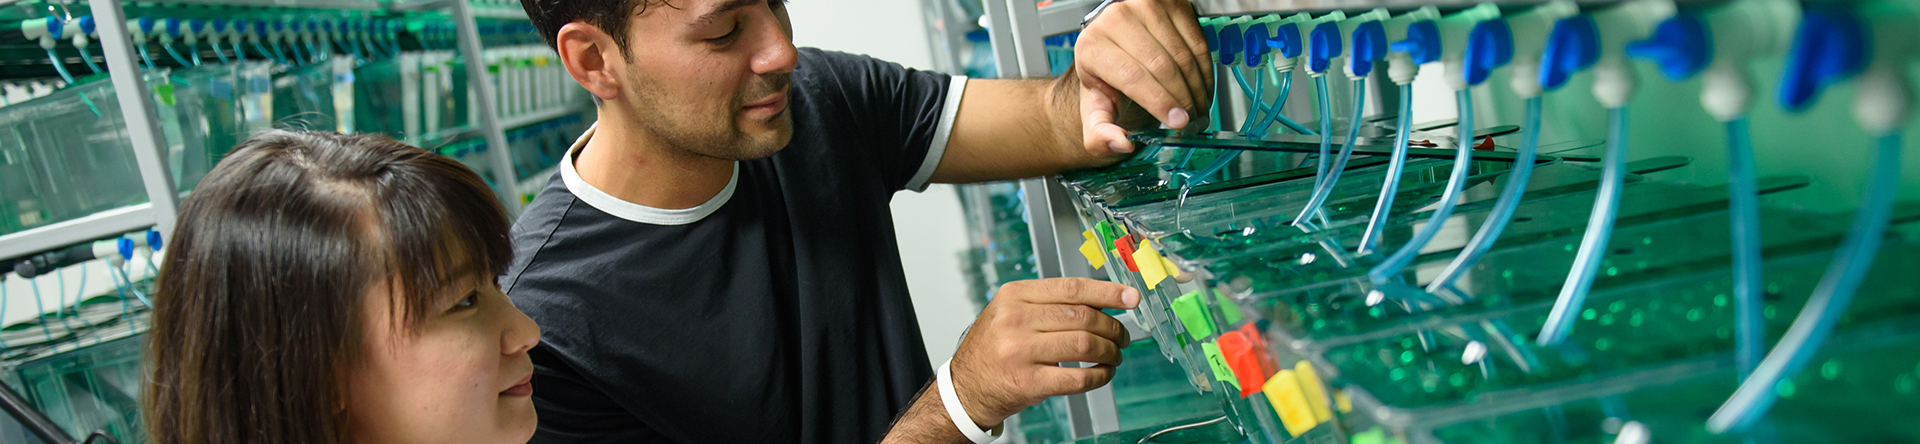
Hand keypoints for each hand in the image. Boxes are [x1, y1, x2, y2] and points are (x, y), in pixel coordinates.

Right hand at [948, 278, 1138, 428]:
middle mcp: (1015, 319)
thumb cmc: (994, 348)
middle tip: (1122, 336)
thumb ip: (1049, 303)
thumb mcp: (1010, 312)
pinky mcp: (1028, 382)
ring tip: (1114, 355)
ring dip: (1109, 352)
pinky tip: (1103, 374)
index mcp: (1014, 295)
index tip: (1130, 298)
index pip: (1071, 288)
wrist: (965, 387)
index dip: (1107, 292)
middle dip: (1113, 327)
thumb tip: (1102, 303)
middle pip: (1083, 317)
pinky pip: (1078, 378)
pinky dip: (1099, 376)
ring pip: (1085, 345)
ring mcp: (1020, 351)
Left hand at [1073, 0, 1214, 155]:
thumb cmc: (1105, 77)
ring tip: (1199, 110)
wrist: (1113, 45)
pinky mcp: (1171, 3)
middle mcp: (1116, 19)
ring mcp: (1145, 6)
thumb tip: (1120, 143)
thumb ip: (1099, 133)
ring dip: (1197, 88)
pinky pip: (1198, 42)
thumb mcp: (1095, 108)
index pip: (1132, 76)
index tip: (1178, 122)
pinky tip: (1202, 89)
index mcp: (1092, 45)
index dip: (1160, 102)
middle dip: (1183, 100)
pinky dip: (1205, 71)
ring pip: (1183, 55)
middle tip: (1193, 123)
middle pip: (1162, 66)